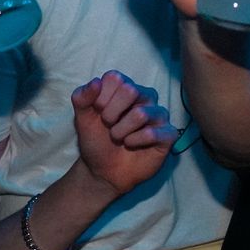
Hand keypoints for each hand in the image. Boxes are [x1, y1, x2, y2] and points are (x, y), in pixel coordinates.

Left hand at [70, 70, 177, 197]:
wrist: (103, 171)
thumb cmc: (96, 141)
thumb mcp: (81, 119)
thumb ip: (82, 97)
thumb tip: (96, 82)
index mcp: (125, 88)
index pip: (115, 78)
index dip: (101, 98)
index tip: (98, 112)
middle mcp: (145, 97)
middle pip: (130, 90)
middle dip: (111, 113)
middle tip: (109, 125)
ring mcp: (158, 115)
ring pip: (140, 114)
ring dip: (121, 131)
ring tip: (119, 138)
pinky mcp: (168, 134)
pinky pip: (152, 133)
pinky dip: (135, 142)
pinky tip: (132, 145)